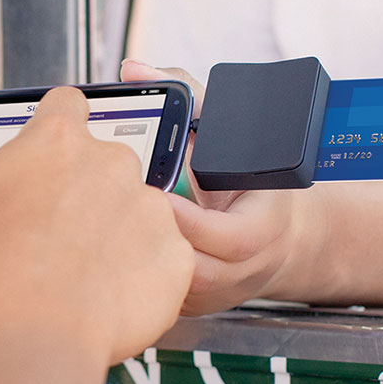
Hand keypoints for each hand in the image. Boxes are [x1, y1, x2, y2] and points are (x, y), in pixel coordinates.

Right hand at [0, 86, 193, 363]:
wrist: (30, 326)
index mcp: (58, 140)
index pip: (65, 107)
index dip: (55, 128)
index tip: (49, 153)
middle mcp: (112, 163)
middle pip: (105, 166)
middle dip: (85, 193)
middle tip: (56, 234)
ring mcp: (151, 209)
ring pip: (136, 214)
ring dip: (115, 235)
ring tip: (81, 275)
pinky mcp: (175, 257)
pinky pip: (160, 262)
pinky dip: (140, 278)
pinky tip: (107, 299)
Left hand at [121, 60, 304, 315]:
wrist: (279, 240)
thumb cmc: (249, 183)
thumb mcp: (232, 134)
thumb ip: (189, 99)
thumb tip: (136, 71)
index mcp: (260, 231)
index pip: (227, 238)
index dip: (188, 220)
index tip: (154, 197)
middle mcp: (242, 272)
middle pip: (192, 271)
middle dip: (151, 244)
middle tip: (112, 217)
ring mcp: (215, 298)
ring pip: (170, 293)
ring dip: (135, 265)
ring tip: (104, 235)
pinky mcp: (190, 312)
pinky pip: (155, 302)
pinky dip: (129, 279)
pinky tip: (104, 254)